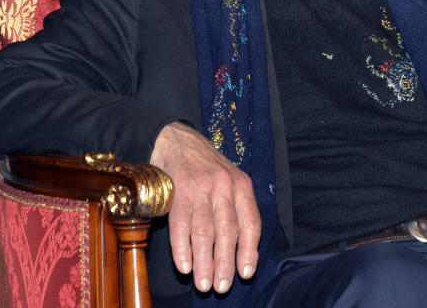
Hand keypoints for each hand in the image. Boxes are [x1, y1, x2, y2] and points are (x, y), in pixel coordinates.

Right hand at [149, 122, 260, 293]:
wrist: (175, 138)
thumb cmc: (205, 168)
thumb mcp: (228, 180)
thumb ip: (236, 209)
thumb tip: (242, 251)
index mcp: (241, 185)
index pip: (251, 222)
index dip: (249, 250)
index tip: (246, 273)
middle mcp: (224, 186)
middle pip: (228, 230)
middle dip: (226, 263)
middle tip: (222, 287)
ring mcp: (200, 187)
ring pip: (205, 230)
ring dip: (204, 261)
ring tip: (204, 284)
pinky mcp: (177, 189)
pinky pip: (181, 223)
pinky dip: (183, 248)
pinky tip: (185, 266)